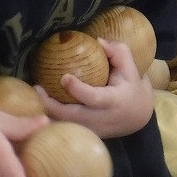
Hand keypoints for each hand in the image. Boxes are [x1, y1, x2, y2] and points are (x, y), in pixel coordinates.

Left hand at [36, 38, 154, 139]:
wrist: (139, 118)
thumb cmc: (132, 89)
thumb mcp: (132, 68)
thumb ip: (117, 51)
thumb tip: (96, 40)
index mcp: (113, 101)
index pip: (93, 98)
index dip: (78, 89)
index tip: (64, 77)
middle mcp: (101, 119)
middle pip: (71, 116)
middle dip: (51, 104)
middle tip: (37, 87)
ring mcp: (92, 131)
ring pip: (64, 125)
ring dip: (47, 112)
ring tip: (37, 94)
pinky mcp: (86, 135)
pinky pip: (65, 128)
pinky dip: (52, 117)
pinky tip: (43, 103)